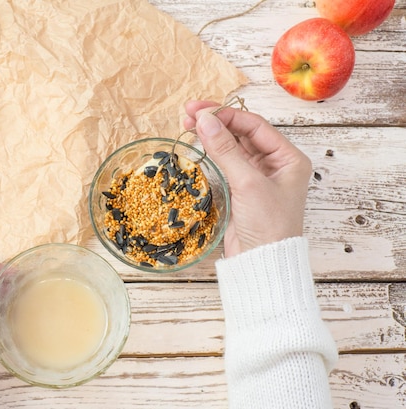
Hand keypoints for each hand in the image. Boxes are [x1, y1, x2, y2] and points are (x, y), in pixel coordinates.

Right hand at [184, 100, 311, 257]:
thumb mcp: (248, 184)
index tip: (200, 111)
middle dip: (216, 122)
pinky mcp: (241, 189)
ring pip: (232, 147)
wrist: (261, 263)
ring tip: (187, 126)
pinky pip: (225, 163)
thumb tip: (205, 121)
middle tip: (189, 114)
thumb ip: (226, 150)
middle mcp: (275, 164)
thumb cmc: (268, 226)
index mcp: (288, 158)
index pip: (255, 125)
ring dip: (212, 136)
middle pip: (242, 133)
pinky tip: (197, 145)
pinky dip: (211, 152)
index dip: (226, 115)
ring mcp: (257, 177)